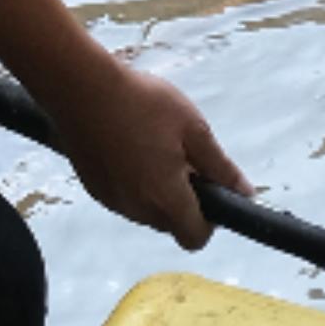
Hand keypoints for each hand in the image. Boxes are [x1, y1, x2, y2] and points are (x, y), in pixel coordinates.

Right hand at [37, 54, 241, 248]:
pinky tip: (131, 147)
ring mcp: (112, 200)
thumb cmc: (142, 102)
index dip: (210, 221)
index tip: (209, 189)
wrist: (80, 88)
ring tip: (155, 146)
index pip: (194, 238)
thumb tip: (245, 193)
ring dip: (158, 192)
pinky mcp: (94, 189)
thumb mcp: (193, 129)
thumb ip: (220, 167)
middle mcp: (136, 208)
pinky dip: (134, 183)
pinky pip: (125, 198)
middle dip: (184, 201)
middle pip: (171, 224)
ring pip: (147, 211)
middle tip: (183, 158)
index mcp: (165, 197)